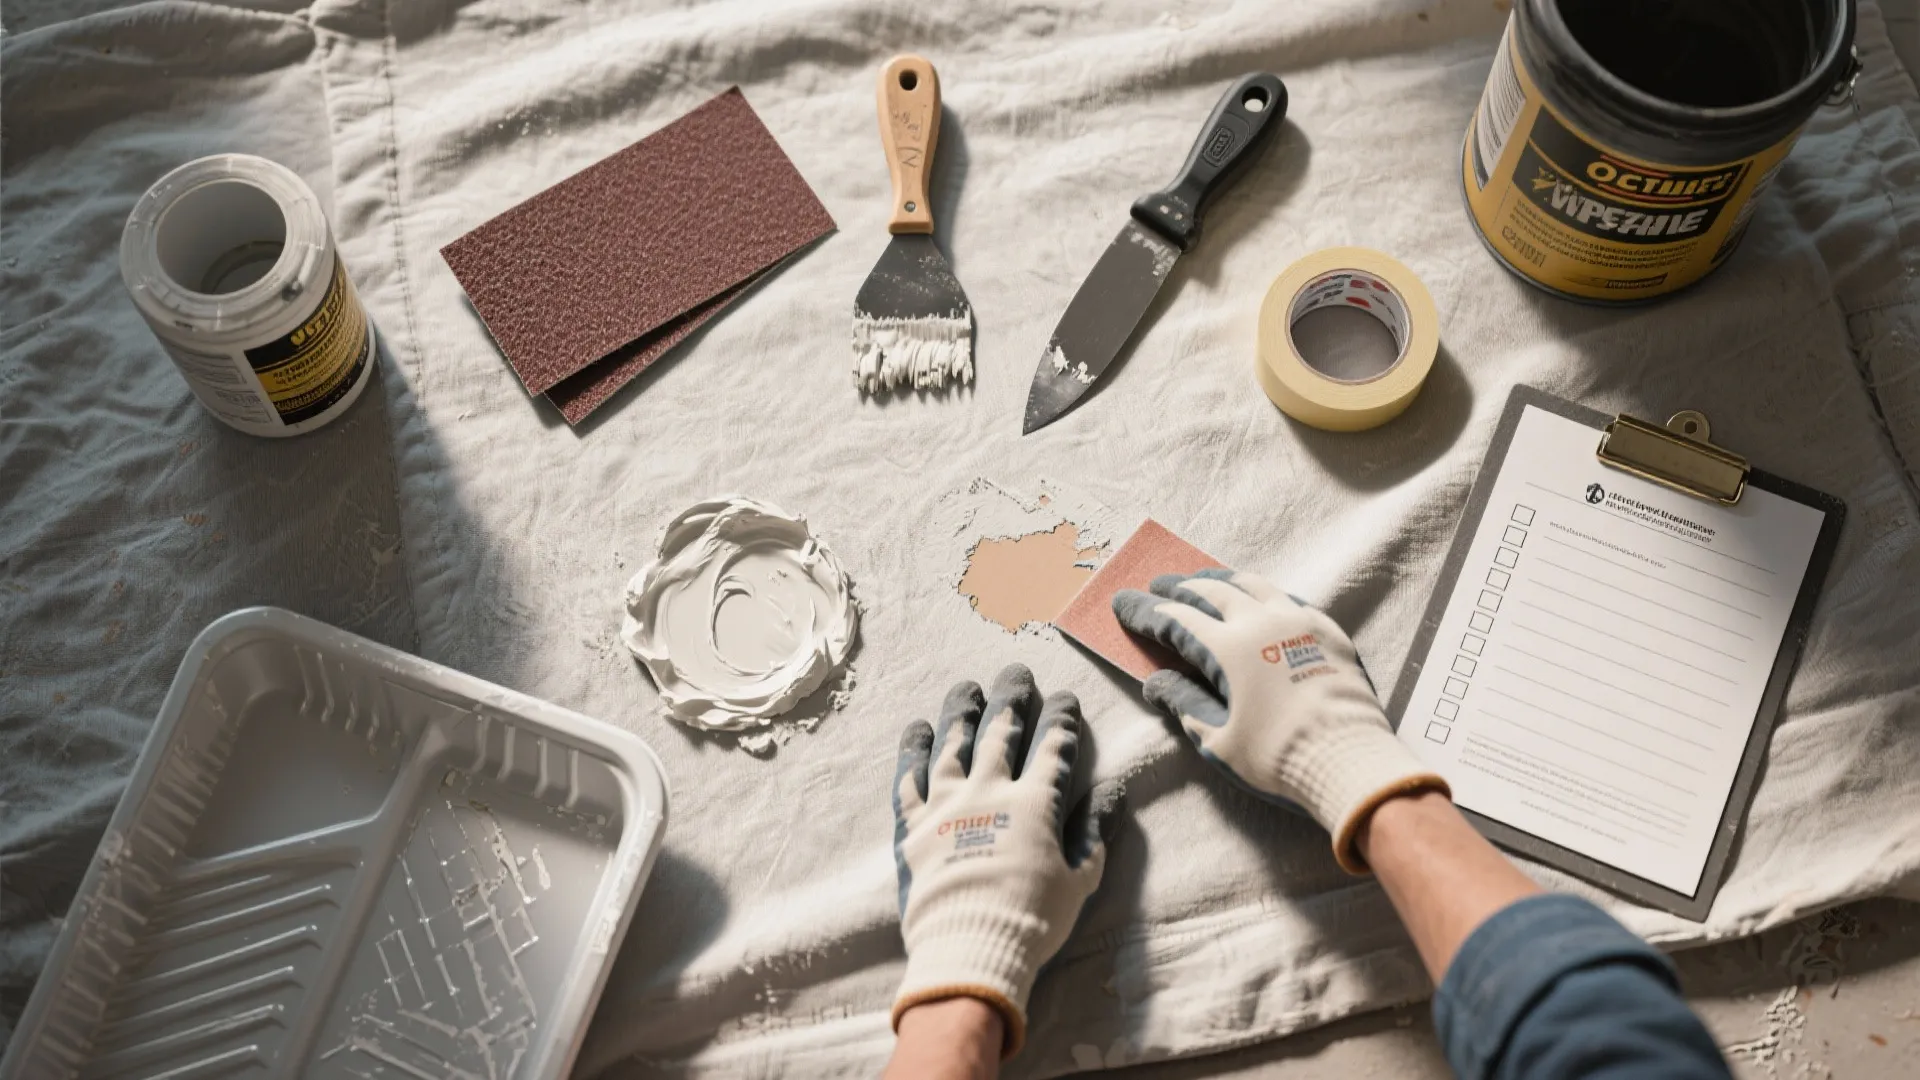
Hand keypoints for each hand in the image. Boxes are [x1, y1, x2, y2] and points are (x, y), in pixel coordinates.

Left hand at [891, 664, 1119, 1059]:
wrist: (970, 948)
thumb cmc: (1032, 921)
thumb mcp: (1079, 882)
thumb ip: (1093, 836)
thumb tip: (1109, 797)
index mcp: (1034, 805)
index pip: (1053, 749)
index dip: (1061, 720)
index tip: (1065, 699)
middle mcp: (989, 792)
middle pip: (1000, 733)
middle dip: (1011, 699)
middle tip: (1016, 673)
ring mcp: (946, 805)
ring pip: (952, 745)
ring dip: (961, 713)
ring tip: (966, 689)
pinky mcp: (913, 826)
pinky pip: (910, 780)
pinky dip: (913, 752)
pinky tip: (917, 730)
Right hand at [1112, 568, 1447, 872]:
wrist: (1348, 761)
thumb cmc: (1277, 758)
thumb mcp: (1218, 740)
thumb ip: (1184, 703)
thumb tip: (1155, 682)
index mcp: (1228, 649)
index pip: (1175, 620)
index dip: (1145, 612)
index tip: (1123, 602)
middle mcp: (1261, 623)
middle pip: (1212, 592)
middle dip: (1180, 588)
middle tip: (1159, 586)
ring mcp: (1298, 621)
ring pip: (1253, 585)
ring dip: (1221, 581)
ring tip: (1204, 581)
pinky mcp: (1327, 630)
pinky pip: (1288, 598)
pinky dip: (1262, 592)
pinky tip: (1258, 597)